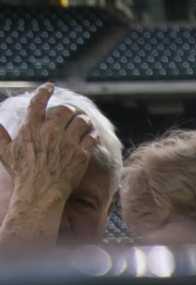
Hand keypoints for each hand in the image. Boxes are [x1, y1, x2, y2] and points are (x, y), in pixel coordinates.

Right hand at [0, 85, 96, 215]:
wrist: (40, 192)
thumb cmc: (22, 173)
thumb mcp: (5, 152)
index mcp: (31, 127)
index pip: (38, 101)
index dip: (45, 90)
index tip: (50, 86)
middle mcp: (50, 130)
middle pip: (65, 110)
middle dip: (68, 109)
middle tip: (70, 113)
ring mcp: (68, 142)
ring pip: (81, 121)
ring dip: (83, 120)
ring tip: (83, 122)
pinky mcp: (81, 154)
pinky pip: (91, 137)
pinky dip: (92, 134)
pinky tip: (91, 135)